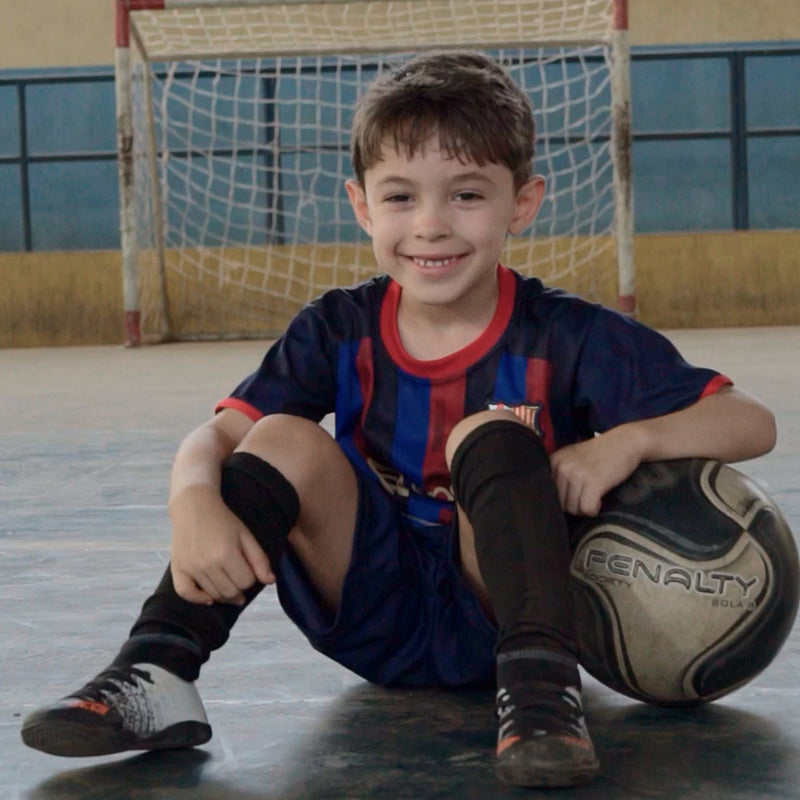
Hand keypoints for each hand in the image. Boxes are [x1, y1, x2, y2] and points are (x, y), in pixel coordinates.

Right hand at [168, 483, 273, 604]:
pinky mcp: (178, 567)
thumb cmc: (223, 520)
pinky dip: (198, 599)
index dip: (251, 579)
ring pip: (212, 595)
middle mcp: (207, 563)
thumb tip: (270, 581)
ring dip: (224, 595)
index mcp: (227, 553)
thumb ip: (260, 559)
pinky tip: (208, 597)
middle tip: (240, 581)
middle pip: (230, 593)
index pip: (246, 582)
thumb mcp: (246, 536)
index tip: (248, 570)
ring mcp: (190, 567)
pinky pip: (185, 593)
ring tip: (229, 586)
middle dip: (239, 590)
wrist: (194, 506)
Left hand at [550, 426, 643, 515]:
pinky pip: (587, 509)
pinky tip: (599, 499)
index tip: (575, 492)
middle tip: (588, 494)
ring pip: (573, 508)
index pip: (548, 492)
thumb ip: (559, 474)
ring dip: (585, 507)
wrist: (625, 442)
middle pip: (561, 503)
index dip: (563, 497)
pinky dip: (594, 509)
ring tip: (595, 494)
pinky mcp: (593, 482)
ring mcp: (577, 474)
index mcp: (554, 460)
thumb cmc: (599, 454)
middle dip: (575, 504)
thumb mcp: (572, 457)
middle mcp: (562, 466)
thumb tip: (550, 502)